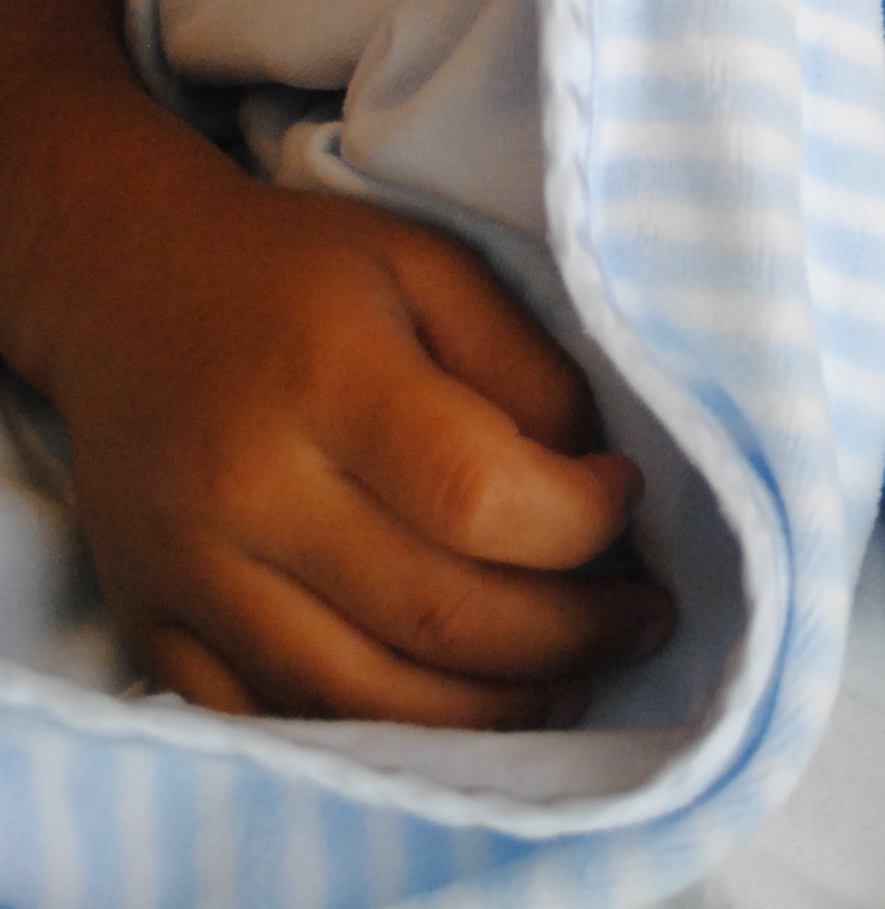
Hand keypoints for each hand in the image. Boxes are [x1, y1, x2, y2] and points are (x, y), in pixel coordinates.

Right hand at [51, 141, 668, 726]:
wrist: (127, 286)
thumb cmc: (304, 272)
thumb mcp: (430, 266)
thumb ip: (525, 369)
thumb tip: (600, 488)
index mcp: (326, 374)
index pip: (477, 495)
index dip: (580, 521)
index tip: (628, 498)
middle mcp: (247, 486)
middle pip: (435, 615)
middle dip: (570, 636)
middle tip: (641, 616)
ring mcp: (190, 572)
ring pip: (364, 698)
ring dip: (494, 710)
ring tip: (575, 679)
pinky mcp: (153, 629)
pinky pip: (278, 724)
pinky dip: (383, 734)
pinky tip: (458, 706)